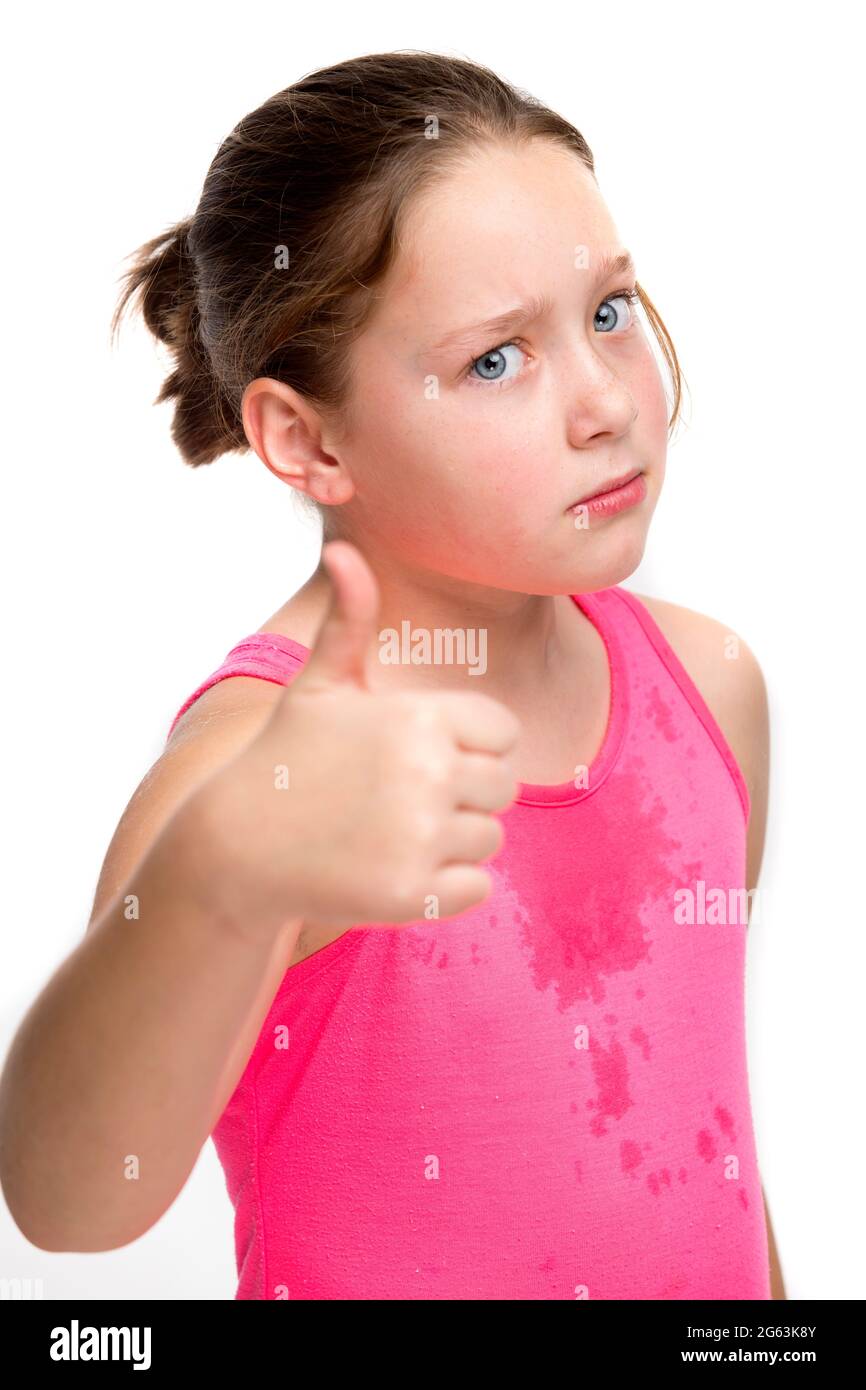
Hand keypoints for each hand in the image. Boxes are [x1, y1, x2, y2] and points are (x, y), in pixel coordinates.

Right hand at [203, 539, 521, 937]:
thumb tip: (342, 550)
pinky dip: (447, 887)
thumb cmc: (284, 758)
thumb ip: (347, 622)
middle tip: (402, 799)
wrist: (234, 846)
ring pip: (490, 838)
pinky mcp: (414, 894)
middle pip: (505, 786)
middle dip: (464, 793)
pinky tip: (397, 867)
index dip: (470, 745)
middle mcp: (430, 772)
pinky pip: (476, 888)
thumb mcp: (317, 686)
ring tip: (392, 832)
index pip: (504, 733)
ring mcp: (422, 836)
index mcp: (420, 715)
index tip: (421, 756)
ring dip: (453, 840)